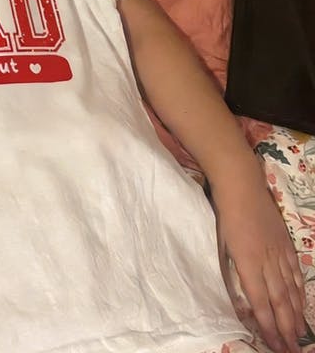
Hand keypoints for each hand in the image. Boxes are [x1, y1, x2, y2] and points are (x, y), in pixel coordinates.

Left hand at [214, 181, 304, 352]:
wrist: (242, 188)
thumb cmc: (226, 215)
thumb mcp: (223, 246)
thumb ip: (234, 273)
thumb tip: (242, 300)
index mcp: (248, 264)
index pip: (260, 302)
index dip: (268, 326)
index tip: (273, 345)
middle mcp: (268, 263)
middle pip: (280, 302)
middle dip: (286, 328)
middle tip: (291, 350)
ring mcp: (280, 254)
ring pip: (291, 290)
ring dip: (296, 314)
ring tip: (299, 334)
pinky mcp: (286, 244)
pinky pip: (295, 273)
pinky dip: (300, 290)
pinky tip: (302, 302)